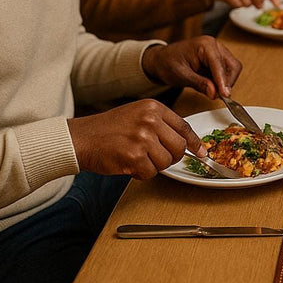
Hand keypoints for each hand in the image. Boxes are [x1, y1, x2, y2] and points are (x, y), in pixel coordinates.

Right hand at [67, 99, 205, 179]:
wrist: (80, 138)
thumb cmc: (108, 129)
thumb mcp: (137, 115)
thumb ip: (161, 124)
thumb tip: (188, 142)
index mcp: (153, 108)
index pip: (184, 126)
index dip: (195, 142)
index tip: (202, 152)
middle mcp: (150, 120)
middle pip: (179, 147)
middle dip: (171, 157)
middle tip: (155, 158)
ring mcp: (142, 138)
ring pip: (166, 162)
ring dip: (154, 166)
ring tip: (137, 159)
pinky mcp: (133, 156)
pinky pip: (150, 173)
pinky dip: (141, 174)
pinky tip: (128, 165)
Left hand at [141, 36, 241, 98]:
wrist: (161, 60)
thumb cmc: (167, 63)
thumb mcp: (180, 75)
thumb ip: (199, 83)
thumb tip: (214, 93)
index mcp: (205, 45)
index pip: (219, 64)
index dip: (223, 80)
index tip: (225, 95)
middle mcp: (215, 46)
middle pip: (232, 66)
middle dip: (227, 82)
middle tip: (218, 96)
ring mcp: (218, 52)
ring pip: (232, 69)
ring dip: (225, 83)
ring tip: (213, 92)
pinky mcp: (218, 60)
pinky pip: (227, 72)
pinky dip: (222, 82)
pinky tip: (212, 87)